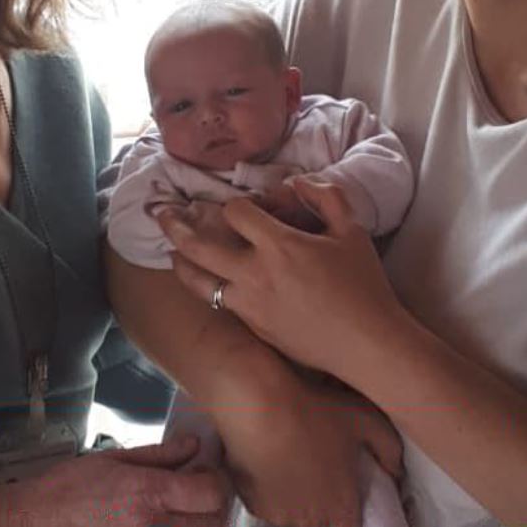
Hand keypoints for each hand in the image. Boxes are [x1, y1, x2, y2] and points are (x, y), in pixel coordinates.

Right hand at [12, 435, 229, 526]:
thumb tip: (194, 445)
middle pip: (211, 523)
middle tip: (192, 489)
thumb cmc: (68, 487)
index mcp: (150, 494)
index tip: (204, 472)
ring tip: (167, 509)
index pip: (212, 494)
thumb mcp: (113, 458)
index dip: (215, 480)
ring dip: (191, 526)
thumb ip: (160, 454)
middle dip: (208, 504)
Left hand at [162, 177, 409, 387]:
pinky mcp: (254, 328)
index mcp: (278, 246)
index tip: (244, 207)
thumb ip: (326, 197)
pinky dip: (210, 289)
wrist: (366, 345)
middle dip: (175, 227)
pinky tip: (208, 282)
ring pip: (199, 282)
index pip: (235, 213)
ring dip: (182, 264)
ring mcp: (250, 305)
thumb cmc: (363, 286)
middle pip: (198, 246)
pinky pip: (222, 304)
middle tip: (160, 215)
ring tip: (172, 253)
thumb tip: (298, 181)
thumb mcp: (351, 232)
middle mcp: (255, 275)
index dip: (236, 204)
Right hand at [215, 369, 401, 526]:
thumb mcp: (365, 419)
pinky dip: (263, 487)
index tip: (338, 495)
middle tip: (311, 463)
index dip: (344, 519)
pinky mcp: (250, 503)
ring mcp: (277, 514)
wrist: (258, 405)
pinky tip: (264, 459)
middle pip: (316, 520)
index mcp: (340, 506)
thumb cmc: (315, 412)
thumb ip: (389, 449)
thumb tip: (396, 471)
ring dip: (289, 494)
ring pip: (287, 511)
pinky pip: (262, 501)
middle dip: (316, 499)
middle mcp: (310, 519)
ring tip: (285, 458)